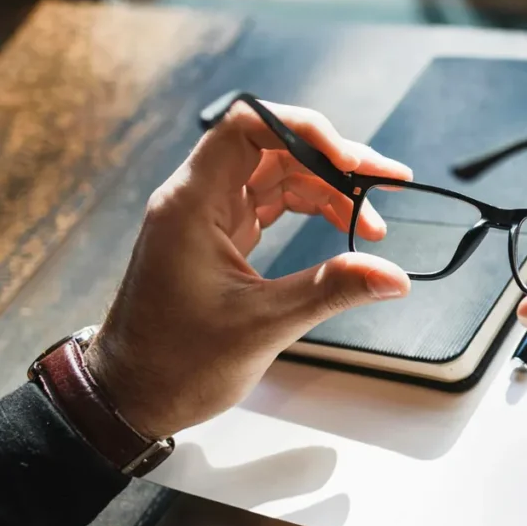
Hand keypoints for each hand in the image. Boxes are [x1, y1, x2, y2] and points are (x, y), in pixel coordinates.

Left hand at [85, 100, 411, 439]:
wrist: (131, 398)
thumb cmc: (177, 365)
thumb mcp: (263, 325)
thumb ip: (330, 290)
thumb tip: (395, 277)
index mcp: (192, 203)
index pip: (248, 127)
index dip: (305, 130)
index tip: (353, 162)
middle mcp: (196, 198)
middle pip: (273, 146)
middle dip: (333, 161)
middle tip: (386, 185)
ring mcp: (207, 216)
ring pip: (277, 174)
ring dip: (328, 189)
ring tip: (372, 223)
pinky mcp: (218, 236)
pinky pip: (270, 202)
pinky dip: (310, 209)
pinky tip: (342, 227)